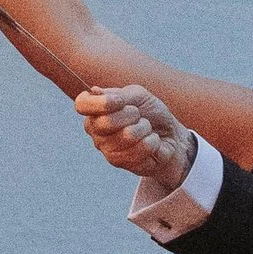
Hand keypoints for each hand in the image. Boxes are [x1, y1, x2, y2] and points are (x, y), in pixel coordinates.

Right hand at [74, 83, 198, 189]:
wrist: (170, 135)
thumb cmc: (151, 113)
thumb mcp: (138, 95)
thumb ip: (118, 94)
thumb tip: (94, 91)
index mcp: (95, 110)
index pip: (82, 104)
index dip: (101, 103)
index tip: (120, 101)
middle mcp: (95, 130)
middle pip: (105, 122)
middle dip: (131, 115)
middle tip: (138, 115)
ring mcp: (106, 148)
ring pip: (127, 136)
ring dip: (145, 129)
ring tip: (146, 130)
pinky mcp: (120, 162)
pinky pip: (139, 148)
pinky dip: (152, 141)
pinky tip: (150, 142)